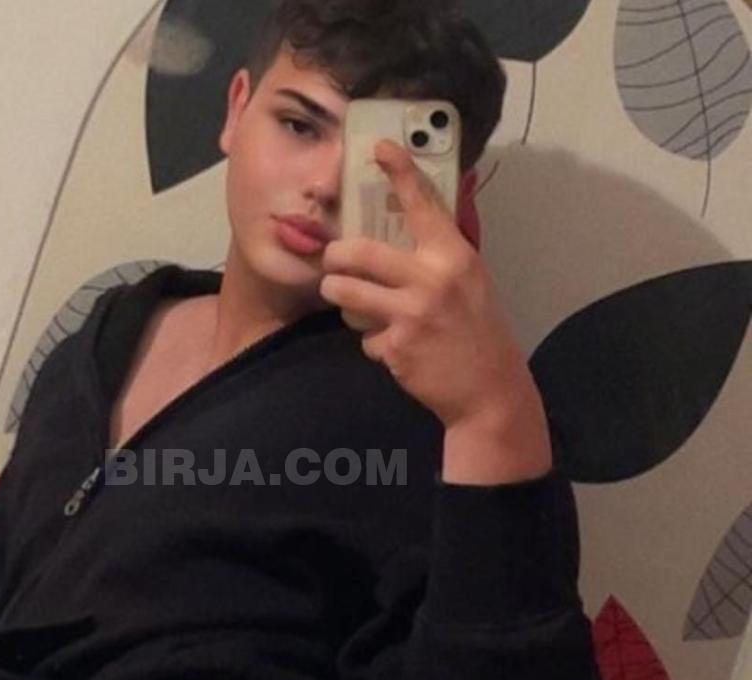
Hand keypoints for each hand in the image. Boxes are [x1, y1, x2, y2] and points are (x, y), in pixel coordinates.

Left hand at [319, 139, 551, 481]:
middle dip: (335, 257)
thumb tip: (413, 225)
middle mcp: (432, 279)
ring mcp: (411, 314)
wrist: (488, 390)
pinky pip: (364, 337)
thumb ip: (439, 255)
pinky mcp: (395, 347)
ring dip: (339, 296)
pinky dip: (372, 342)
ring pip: (347, 293)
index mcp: (454, 256)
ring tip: (348, 299)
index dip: (401, 172)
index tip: (380, 148)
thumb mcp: (470, 282)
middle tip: (332, 262)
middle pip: (359, 252)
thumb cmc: (477, 331)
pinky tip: (393, 347)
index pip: (424, 205)